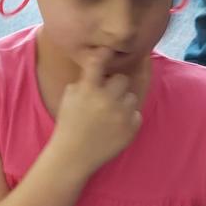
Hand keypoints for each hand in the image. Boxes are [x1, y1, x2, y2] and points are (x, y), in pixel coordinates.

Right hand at [51, 49, 142, 176]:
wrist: (73, 155)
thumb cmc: (69, 124)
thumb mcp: (69, 97)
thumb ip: (85, 80)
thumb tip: (101, 65)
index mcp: (88, 89)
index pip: (98, 62)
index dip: (104, 54)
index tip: (109, 50)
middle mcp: (106, 99)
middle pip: (122, 79)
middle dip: (115, 85)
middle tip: (108, 95)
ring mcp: (121, 115)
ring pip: (131, 97)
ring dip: (123, 102)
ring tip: (111, 113)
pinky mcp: (131, 129)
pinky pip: (136, 114)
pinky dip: (128, 119)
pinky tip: (114, 126)